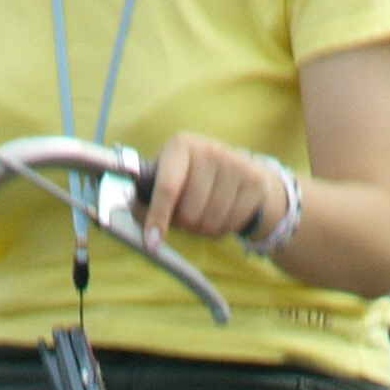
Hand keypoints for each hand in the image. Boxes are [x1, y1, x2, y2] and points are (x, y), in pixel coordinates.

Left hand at [141, 132, 285, 249]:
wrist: (245, 174)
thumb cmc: (195, 181)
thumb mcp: (170, 178)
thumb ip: (147, 197)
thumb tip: (136, 217)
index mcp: (180, 146)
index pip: (167, 188)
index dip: (158, 218)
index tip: (152, 243)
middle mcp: (208, 149)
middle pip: (189, 213)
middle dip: (185, 225)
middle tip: (189, 214)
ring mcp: (234, 164)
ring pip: (209, 222)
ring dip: (204, 229)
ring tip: (207, 212)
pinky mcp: (254, 182)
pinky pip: (230, 225)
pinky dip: (222, 228)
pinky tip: (225, 213)